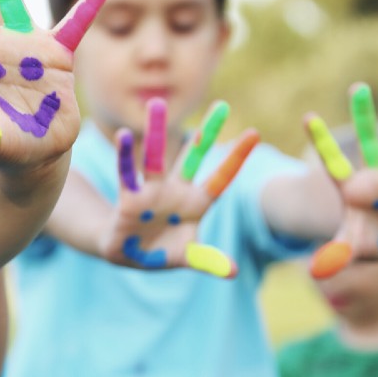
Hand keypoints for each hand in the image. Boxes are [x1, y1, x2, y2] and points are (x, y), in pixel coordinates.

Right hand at [100, 98, 257, 277]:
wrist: (128, 253)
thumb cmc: (162, 252)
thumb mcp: (187, 257)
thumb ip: (208, 261)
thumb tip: (234, 272)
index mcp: (196, 204)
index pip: (220, 178)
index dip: (235, 158)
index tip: (254, 133)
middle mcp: (177, 190)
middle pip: (194, 157)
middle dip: (207, 132)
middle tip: (222, 105)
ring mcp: (153, 191)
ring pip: (156, 157)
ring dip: (155, 132)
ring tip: (156, 103)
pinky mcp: (129, 197)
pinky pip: (127, 174)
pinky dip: (125, 157)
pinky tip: (124, 136)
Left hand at [305, 83, 377, 278]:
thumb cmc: (368, 240)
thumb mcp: (351, 248)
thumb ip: (335, 254)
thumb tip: (314, 272)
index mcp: (351, 187)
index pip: (332, 161)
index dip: (322, 141)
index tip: (307, 116)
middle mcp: (376, 176)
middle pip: (367, 142)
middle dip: (363, 117)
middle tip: (357, 87)